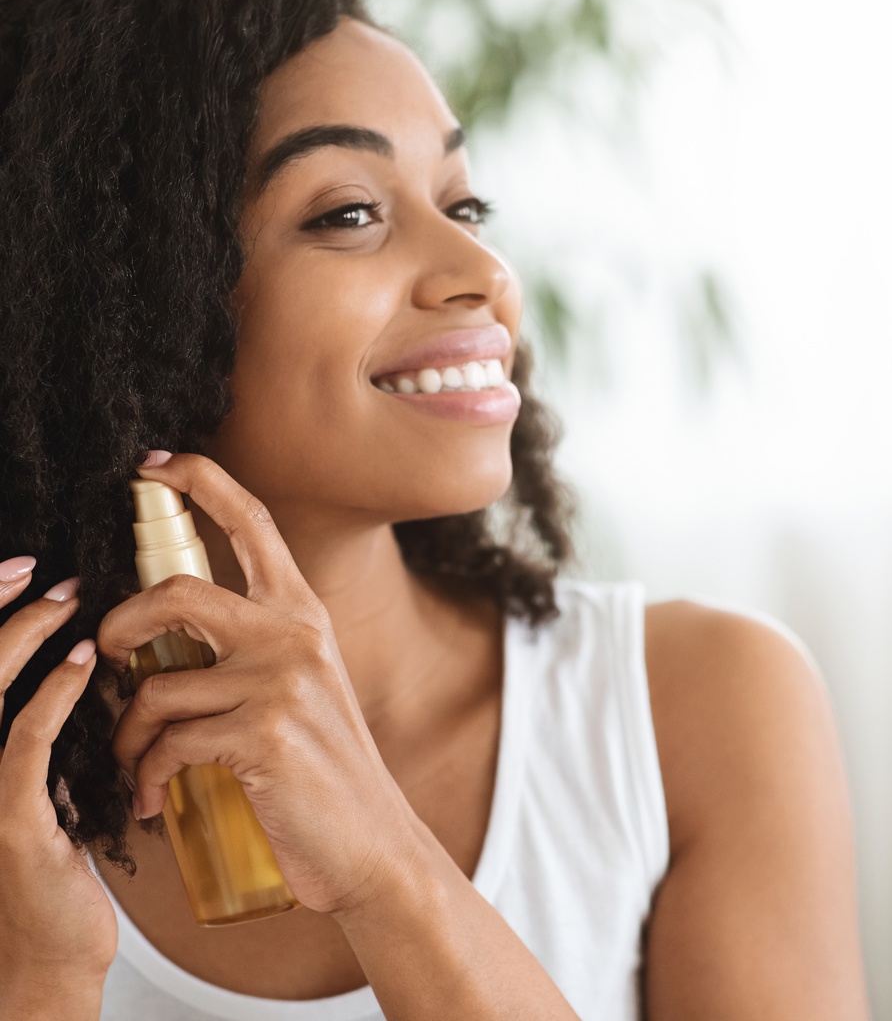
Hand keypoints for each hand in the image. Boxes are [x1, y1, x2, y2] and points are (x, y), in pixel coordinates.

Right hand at [0, 563, 114, 988]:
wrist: (50, 954)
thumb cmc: (57, 864)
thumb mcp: (49, 786)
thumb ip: (51, 733)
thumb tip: (89, 663)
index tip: (26, 570)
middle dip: (4, 613)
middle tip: (55, 576)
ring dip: (26, 639)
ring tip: (69, 603)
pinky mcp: (7, 819)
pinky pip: (23, 743)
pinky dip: (51, 695)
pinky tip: (81, 662)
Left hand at [98, 453, 420, 916]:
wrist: (370, 841)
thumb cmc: (322, 768)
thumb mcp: (302, 688)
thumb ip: (253, 650)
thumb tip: (161, 640)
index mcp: (304, 614)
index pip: (253, 522)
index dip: (201, 480)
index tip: (154, 464)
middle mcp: (296, 634)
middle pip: (177, 593)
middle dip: (119, 624)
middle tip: (108, 656)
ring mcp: (282, 682)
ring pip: (157, 686)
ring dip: (127, 734)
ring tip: (134, 762)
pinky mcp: (263, 734)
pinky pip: (168, 742)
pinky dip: (145, 775)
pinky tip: (153, 797)